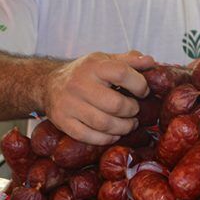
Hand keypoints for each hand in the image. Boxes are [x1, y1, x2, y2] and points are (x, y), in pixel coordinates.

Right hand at [42, 51, 156, 144]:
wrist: (47, 84)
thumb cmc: (86, 72)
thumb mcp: (106, 60)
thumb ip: (130, 61)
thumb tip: (151, 62)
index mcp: (94, 66)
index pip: (122, 74)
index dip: (139, 84)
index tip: (143, 91)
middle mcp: (79, 84)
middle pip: (115, 104)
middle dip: (132, 110)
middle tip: (135, 110)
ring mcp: (69, 104)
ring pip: (104, 123)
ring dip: (123, 127)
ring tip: (130, 124)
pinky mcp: (62, 122)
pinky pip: (89, 137)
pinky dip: (106, 138)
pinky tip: (114, 134)